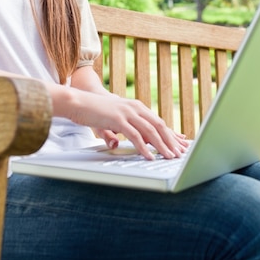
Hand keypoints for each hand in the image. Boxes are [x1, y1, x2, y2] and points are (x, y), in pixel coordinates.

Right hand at [67, 89, 187, 159]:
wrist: (78, 102)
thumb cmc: (95, 112)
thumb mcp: (114, 121)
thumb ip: (124, 130)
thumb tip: (127, 145)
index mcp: (136, 107)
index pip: (158, 122)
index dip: (171, 134)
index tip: (181, 144)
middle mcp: (135, 108)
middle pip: (159, 125)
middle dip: (171, 140)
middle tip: (180, 154)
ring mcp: (127, 112)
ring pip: (150, 131)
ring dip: (162, 145)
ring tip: (170, 157)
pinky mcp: (118, 119)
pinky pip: (135, 136)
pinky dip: (144, 147)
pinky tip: (149, 157)